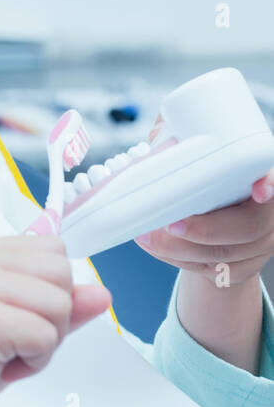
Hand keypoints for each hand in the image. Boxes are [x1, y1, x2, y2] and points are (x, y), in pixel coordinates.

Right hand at [0, 235, 110, 406]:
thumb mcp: (18, 322)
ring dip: (45, 342)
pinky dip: (34, 363)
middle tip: (13, 339)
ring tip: (6, 352)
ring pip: (61, 306)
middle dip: (54, 316)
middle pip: (63, 273)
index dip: (51, 290)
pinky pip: (48, 338)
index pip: (55, 249)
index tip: (15, 316)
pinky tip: (0, 366)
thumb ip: (59, 304)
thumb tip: (103, 293)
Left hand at [132, 115, 273, 286]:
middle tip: (169, 223)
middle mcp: (268, 214)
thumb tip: (160, 135)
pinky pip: (211, 270)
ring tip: (145, 236)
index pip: (273, 180)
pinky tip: (154, 247)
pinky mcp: (242, 267)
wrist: (217, 216)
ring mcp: (259, 243)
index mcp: (261, 177)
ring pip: (225, 254)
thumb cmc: (205, 176)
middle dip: (206, 230)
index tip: (260, 190)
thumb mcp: (196, 151)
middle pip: (249, 228)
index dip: (270, 185)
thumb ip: (180, 136)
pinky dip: (177, 260)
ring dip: (179, 249)